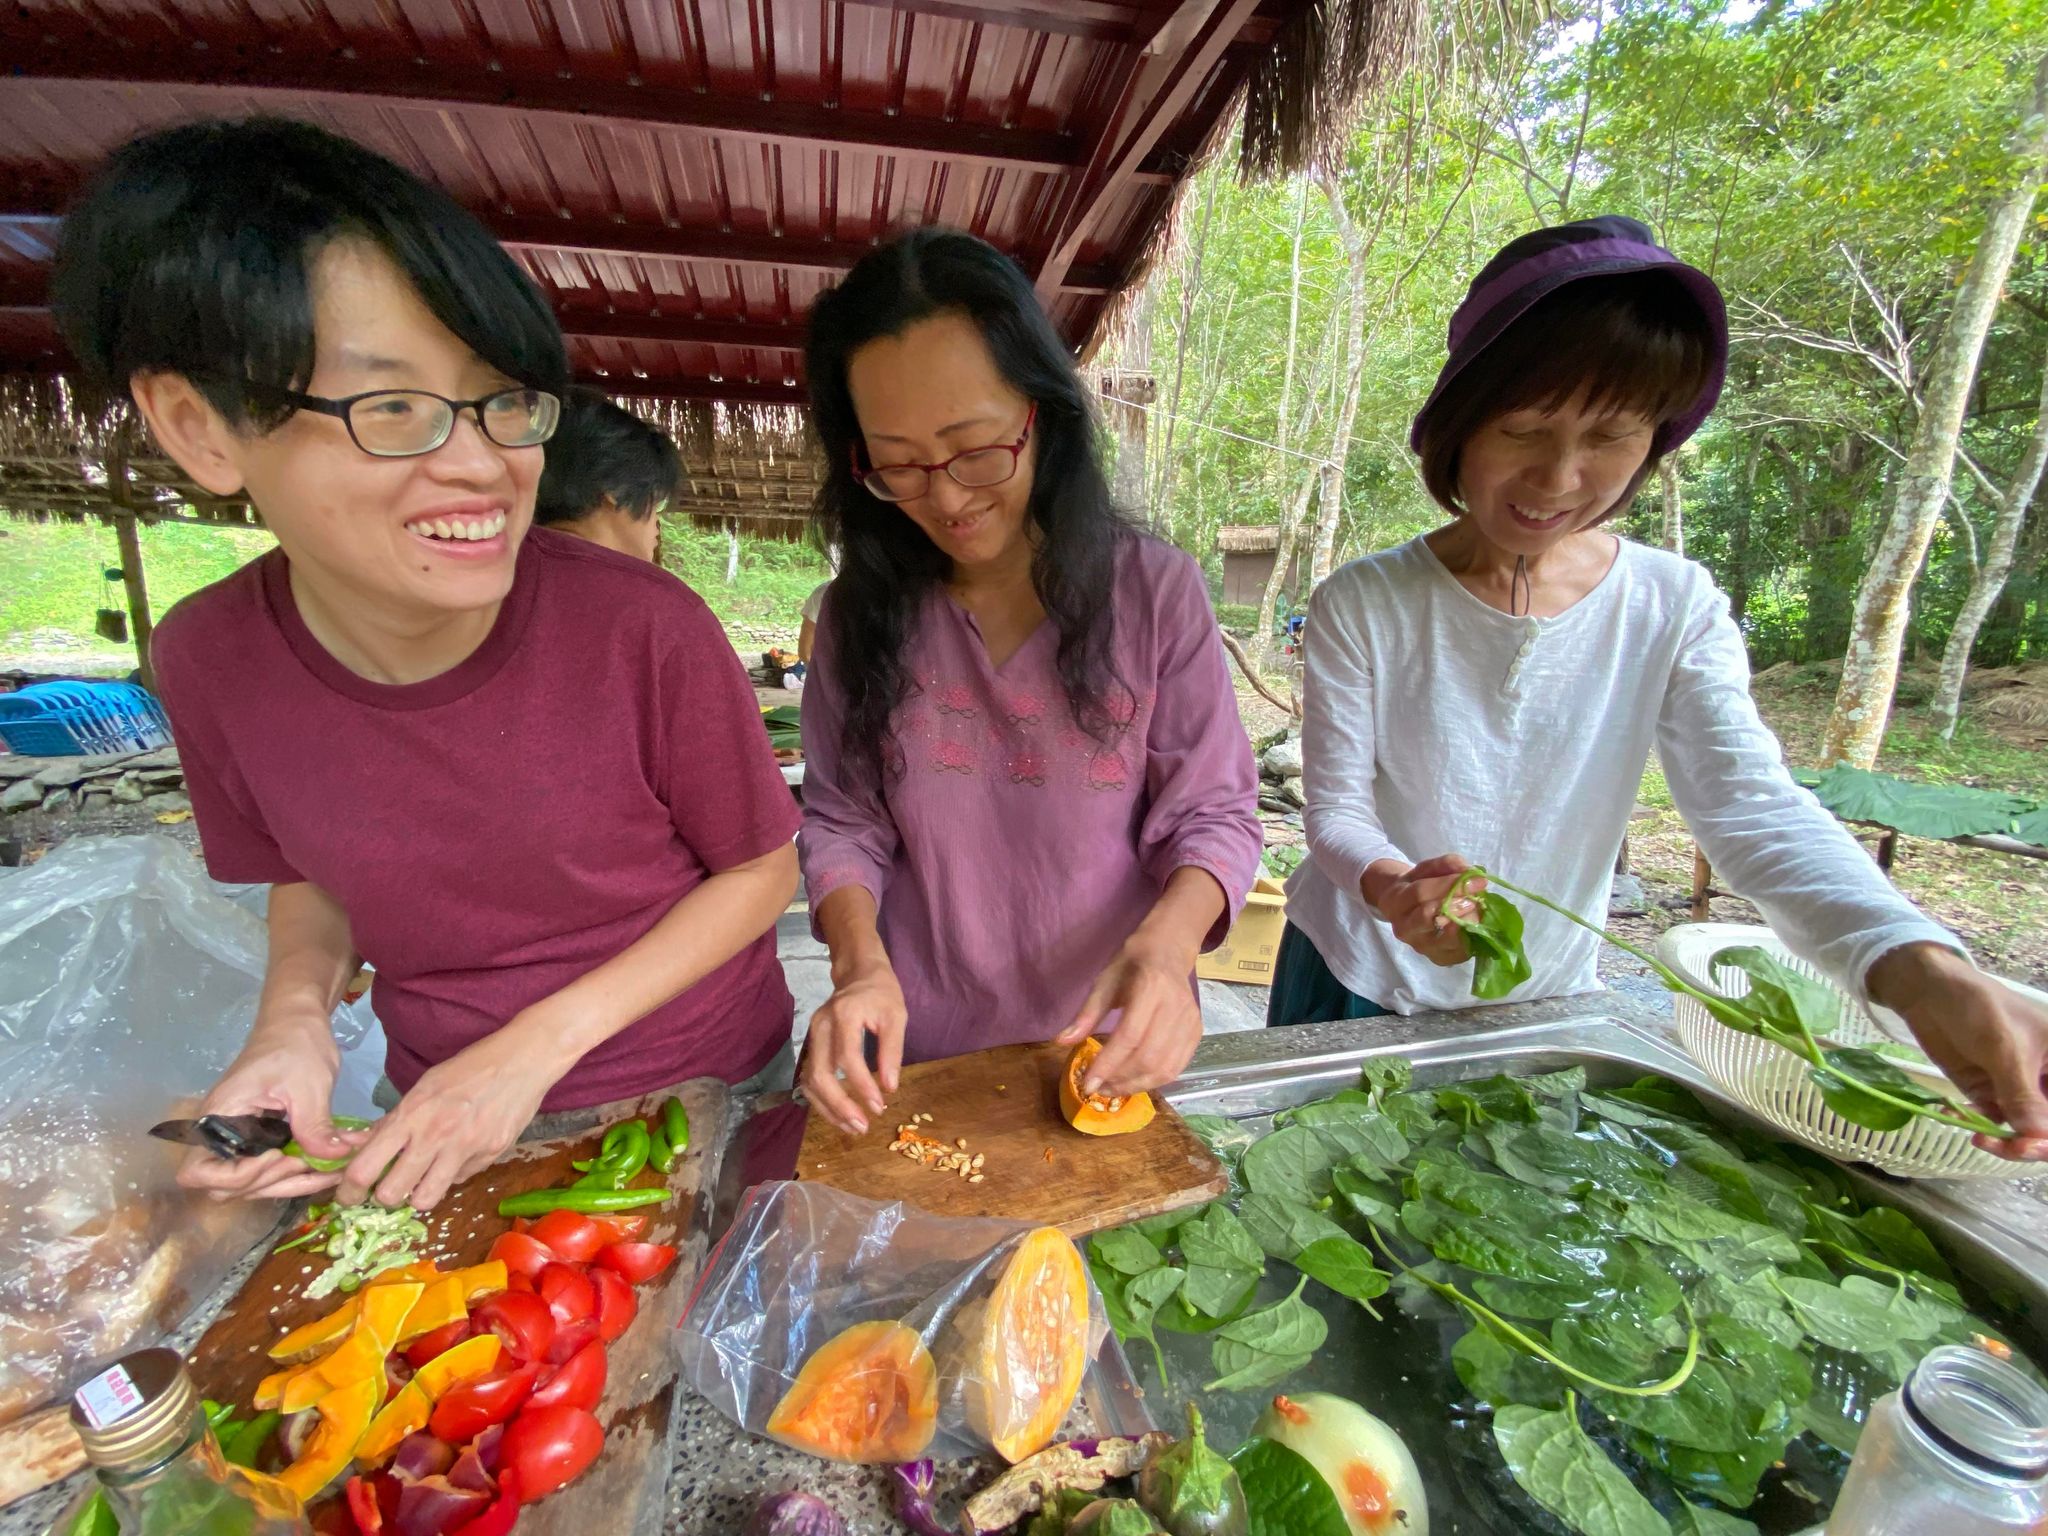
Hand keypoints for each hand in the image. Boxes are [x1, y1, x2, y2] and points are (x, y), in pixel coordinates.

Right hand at [175, 1006, 360, 1203]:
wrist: (298, 1022)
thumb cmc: (295, 1044)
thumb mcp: (309, 1084)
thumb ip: (315, 1124)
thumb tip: (333, 1158)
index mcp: (220, 1115)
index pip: (199, 1171)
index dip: (237, 1177)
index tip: (278, 1157)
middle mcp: (222, 1133)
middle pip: (228, 1186)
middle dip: (272, 1183)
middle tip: (311, 1163)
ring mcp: (241, 1139)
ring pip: (253, 1184)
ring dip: (290, 1183)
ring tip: (329, 1171)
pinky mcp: (260, 1140)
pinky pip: (271, 1170)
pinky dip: (297, 1175)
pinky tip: (328, 1169)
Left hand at [337, 1017, 565, 1209]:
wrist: (522, 1060)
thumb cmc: (469, 1068)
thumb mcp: (425, 1086)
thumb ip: (394, 1120)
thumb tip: (360, 1145)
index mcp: (412, 1114)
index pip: (365, 1166)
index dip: (349, 1189)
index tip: (348, 1194)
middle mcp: (435, 1136)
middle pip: (392, 1194)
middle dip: (384, 1196)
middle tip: (388, 1187)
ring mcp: (465, 1149)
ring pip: (425, 1199)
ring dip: (418, 1194)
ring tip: (422, 1180)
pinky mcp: (490, 1157)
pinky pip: (460, 1180)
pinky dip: (454, 1174)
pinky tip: (462, 1152)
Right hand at [799, 958, 907, 1136]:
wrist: (858, 973)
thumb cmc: (881, 993)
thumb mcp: (896, 1017)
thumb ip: (892, 1051)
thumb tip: (890, 1087)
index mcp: (843, 1015)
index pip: (847, 1057)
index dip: (861, 1086)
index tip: (879, 1106)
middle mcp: (821, 1026)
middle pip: (819, 1073)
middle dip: (839, 1105)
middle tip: (862, 1126)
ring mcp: (811, 1035)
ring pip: (809, 1080)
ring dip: (829, 1108)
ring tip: (852, 1127)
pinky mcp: (810, 1045)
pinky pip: (809, 1078)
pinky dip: (822, 1100)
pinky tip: (840, 1114)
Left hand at [1055, 935, 1202, 1098]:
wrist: (1168, 950)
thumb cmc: (1132, 964)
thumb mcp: (1104, 982)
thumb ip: (1086, 1014)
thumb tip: (1061, 1042)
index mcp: (1151, 987)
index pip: (1129, 1036)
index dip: (1108, 1064)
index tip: (1087, 1083)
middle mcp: (1176, 1006)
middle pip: (1148, 1057)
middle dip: (1120, 1080)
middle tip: (1097, 1088)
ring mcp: (1191, 1021)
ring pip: (1165, 1068)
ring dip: (1136, 1086)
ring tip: (1112, 1088)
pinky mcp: (1197, 1032)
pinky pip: (1177, 1068)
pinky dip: (1153, 1081)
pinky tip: (1133, 1080)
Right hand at [1365, 854, 1482, 966]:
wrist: (1405, 910)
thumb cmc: (1418, 885)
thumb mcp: (1427, 869)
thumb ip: (1447, 864)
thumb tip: (1469, 871)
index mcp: (1396, 901)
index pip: (1420, 893)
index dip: (1450, 885)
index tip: (1477, 879)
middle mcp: (1404, 928)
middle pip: (1428, 918)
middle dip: (1457, 905)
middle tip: (1477, 897)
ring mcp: (1420, 947)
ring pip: (1444, 939)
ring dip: (1467, 923)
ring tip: (1479, 911)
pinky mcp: (1437, 958)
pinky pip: (1457, 953)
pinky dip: (1471, 939)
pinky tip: (1477, 925)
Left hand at [1867, 943, 2047, 1160]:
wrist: (1928, 992)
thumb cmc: (1978, 1007)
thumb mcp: (2004, 1049)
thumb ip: (2021, 1094)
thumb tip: (2037, 1138)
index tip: (2032, 1145)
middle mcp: (2046, 1081)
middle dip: (2033, 1145)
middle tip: (2009, 1148)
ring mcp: (2017, 1090)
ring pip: (2024, 1131)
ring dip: (2005, 1142)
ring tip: (1978, 1138)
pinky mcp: (1988, 1094)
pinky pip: (1993, 1122)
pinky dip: (1978, 1126)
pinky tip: (1955, 1115)